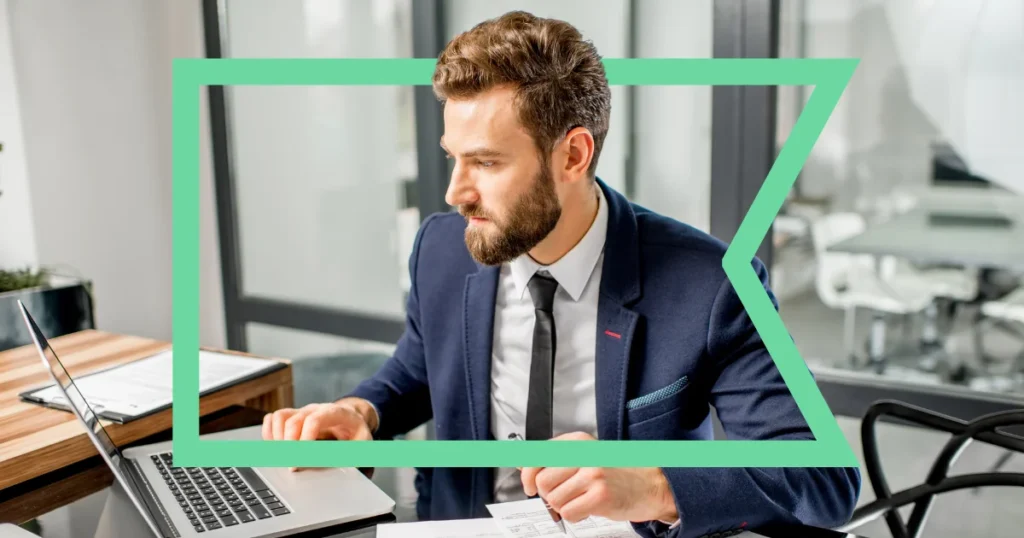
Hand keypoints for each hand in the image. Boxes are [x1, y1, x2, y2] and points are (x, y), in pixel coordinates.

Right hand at [262, 398, 376, 470]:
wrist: (351, 417)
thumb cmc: (356, 431)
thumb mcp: (364, 443)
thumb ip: (352, 454)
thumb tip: (335, 467)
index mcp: (335, 413)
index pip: (315, 420)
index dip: (305, 440)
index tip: (301, 459)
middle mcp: (315, 410)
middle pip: (294, 420)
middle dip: (290, 445)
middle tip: (291, 466)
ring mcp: (302, 412)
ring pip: (280, 416)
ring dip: (276, 438)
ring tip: (282, 456)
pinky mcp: (292, 417)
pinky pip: (273, 419)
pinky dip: (269, 434)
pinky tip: (275, 448)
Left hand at [520, 432, 677, 523]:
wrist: (650, 484)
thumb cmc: (615, 473)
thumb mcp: (584, 457)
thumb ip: (555, 460)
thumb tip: (524, 467)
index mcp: (577, 442)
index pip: (538, 456)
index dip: (528, 475)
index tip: (529, 485)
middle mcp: (584, 454)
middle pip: (542, 481)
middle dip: (549, 494)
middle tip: (566, 494)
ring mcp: (593, 474)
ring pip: (554, 500)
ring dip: (564, 506)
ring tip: (581, 499)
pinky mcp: (600, 496)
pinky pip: (568, 513)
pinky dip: (575, 515)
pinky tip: (588, 507)